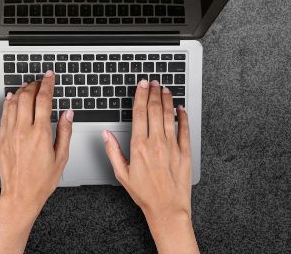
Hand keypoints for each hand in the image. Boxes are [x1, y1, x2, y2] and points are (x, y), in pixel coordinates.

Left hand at [0, 71, 72, 253]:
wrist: (20, 196)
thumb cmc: (41, 181)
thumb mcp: (61, 157)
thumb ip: (65, 132)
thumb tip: (68, 113)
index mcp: (40, 133)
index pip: (44, 100)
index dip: (47, 84)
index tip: (50, 76)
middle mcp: (23, 130)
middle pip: (27, 97)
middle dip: (35, 84)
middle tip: (40, 80)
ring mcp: (10, 134)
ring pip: (13, 103)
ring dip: (21, 90)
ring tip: (28, 86)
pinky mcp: (1, 139)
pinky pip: (4, 114)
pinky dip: (8, 102)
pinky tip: (12, 97)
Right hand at [103, 79, 198, 253]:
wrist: (167, 209)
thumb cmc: (145, 194)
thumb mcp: (122, 174)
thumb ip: (113, 151)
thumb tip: (106, 134)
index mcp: (139, 146)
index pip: (139, 113)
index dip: (140, 95)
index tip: (142, 85)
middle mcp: (156, 143)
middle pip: (154, 109)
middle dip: (153, 92)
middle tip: (153, 82)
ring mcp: (172, 146)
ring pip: (169, 115)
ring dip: (167, 99)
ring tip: (165, 89)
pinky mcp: (184, 151)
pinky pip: (184, 128)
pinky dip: (182, 116)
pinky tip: (180, 108)